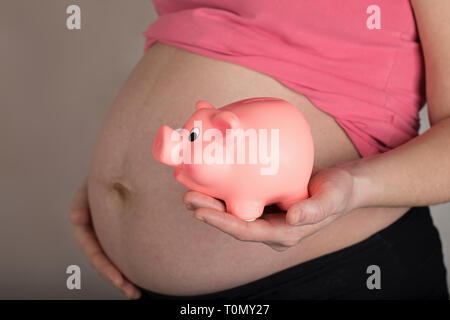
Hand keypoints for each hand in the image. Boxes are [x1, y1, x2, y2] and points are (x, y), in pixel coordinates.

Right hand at [69, 178, 140, 298]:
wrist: (126, 167)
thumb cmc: (106, 174)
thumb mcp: (92, 182)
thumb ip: (83, 198)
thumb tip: (75, 218)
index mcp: (85, 220)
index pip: (90, 247)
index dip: (102, 264)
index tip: (118, 278)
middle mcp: (95, 230)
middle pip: (102, 259)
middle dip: (115, 278)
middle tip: (131, 291)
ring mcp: (107, 232)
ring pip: (113, 259)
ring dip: (122, 278)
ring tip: (136, 293)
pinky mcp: (121, 232)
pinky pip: (124, 251)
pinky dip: (131, 265)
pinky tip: (143, 277)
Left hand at [183, 166, 357, 251]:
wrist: (339, 186)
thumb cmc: (338, 192)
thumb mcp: (333, 199)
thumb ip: (316, 210)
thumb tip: (293, 217)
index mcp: (283, 233)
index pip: (246, 232)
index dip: (222, 223)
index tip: (200, 211)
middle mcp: (269, 228)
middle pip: (232, 222)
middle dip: (209, 211)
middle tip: (188, 197)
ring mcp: (264, 216)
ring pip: (232, 211)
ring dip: (210, 201)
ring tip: (189, 188)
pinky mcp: (262, 202)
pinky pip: (238, 199)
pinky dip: (222, 190)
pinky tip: (209, 178)